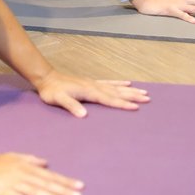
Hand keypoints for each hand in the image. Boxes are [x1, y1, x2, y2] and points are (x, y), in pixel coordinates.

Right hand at [0, 152, 83, 194]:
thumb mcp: (14, 157)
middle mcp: (23, 173)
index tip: (79, 186)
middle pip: (46, 183)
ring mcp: (13, 182)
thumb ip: (31, 159)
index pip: (50, 175)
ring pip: (35, 190)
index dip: (65, 180)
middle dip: (63, 189)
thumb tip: (46, 163)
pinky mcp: (2, 190)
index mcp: (27, 166)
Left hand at [34, 70, 149, 117]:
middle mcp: (94, 86)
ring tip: (143, 92)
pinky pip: (109, 82)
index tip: (136, 107)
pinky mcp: (91, 82)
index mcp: (89, 92)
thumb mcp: (59, 100)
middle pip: (117, 92)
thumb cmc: (52, 92)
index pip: (109, 99)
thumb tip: (84, 115)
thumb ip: (71, 106)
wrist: (47, 78)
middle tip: (147, 98)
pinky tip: (126, 83)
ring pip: (116, 87)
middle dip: (132, 95)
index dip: (123, 103)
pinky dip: (119, 83)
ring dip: (129, 90)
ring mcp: (94, 83)